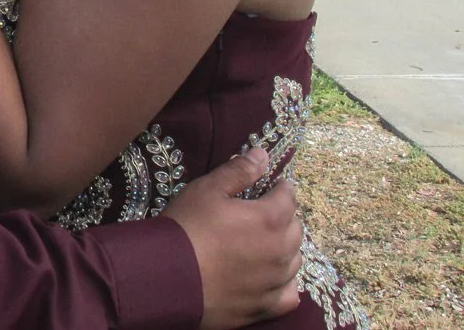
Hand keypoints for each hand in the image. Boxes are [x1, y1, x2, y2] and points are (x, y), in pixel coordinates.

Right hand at [163, 148, 303, 328]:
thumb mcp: (208, 189)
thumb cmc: (187, 226)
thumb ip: (239, 171)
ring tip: (266, 241)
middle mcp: (280, 251)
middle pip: (296, 229)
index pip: (288, 197)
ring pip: (294, 260)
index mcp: (269, 219)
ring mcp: (275, 282)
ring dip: (285, 247)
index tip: (274, 185)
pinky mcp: (264, 307)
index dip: (281, 188)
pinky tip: (273, 277)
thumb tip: (263, 154)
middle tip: (266, 212)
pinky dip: (286, 283)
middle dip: (285, 216)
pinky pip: (289, 294)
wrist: (167, 276)